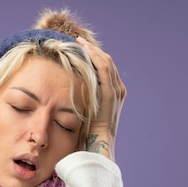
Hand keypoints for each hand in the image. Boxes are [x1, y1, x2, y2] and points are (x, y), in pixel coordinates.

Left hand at [77, 37, 126, 160]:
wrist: (98, 145)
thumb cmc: (89, 136)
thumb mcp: (86, 115)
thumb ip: (83, 104)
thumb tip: (69, 99)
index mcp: (114, 95)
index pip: (106, 70)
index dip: (95, 58)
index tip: (81, 50)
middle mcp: (118, 91)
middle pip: (107, 62)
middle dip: (93, 51)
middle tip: (80, 41)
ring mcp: (116, 91)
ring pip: (107, 62)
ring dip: (93, 51)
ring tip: (81, 42)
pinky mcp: (110, 93)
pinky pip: (105, 69)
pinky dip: (95, 57)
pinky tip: (85, 50)